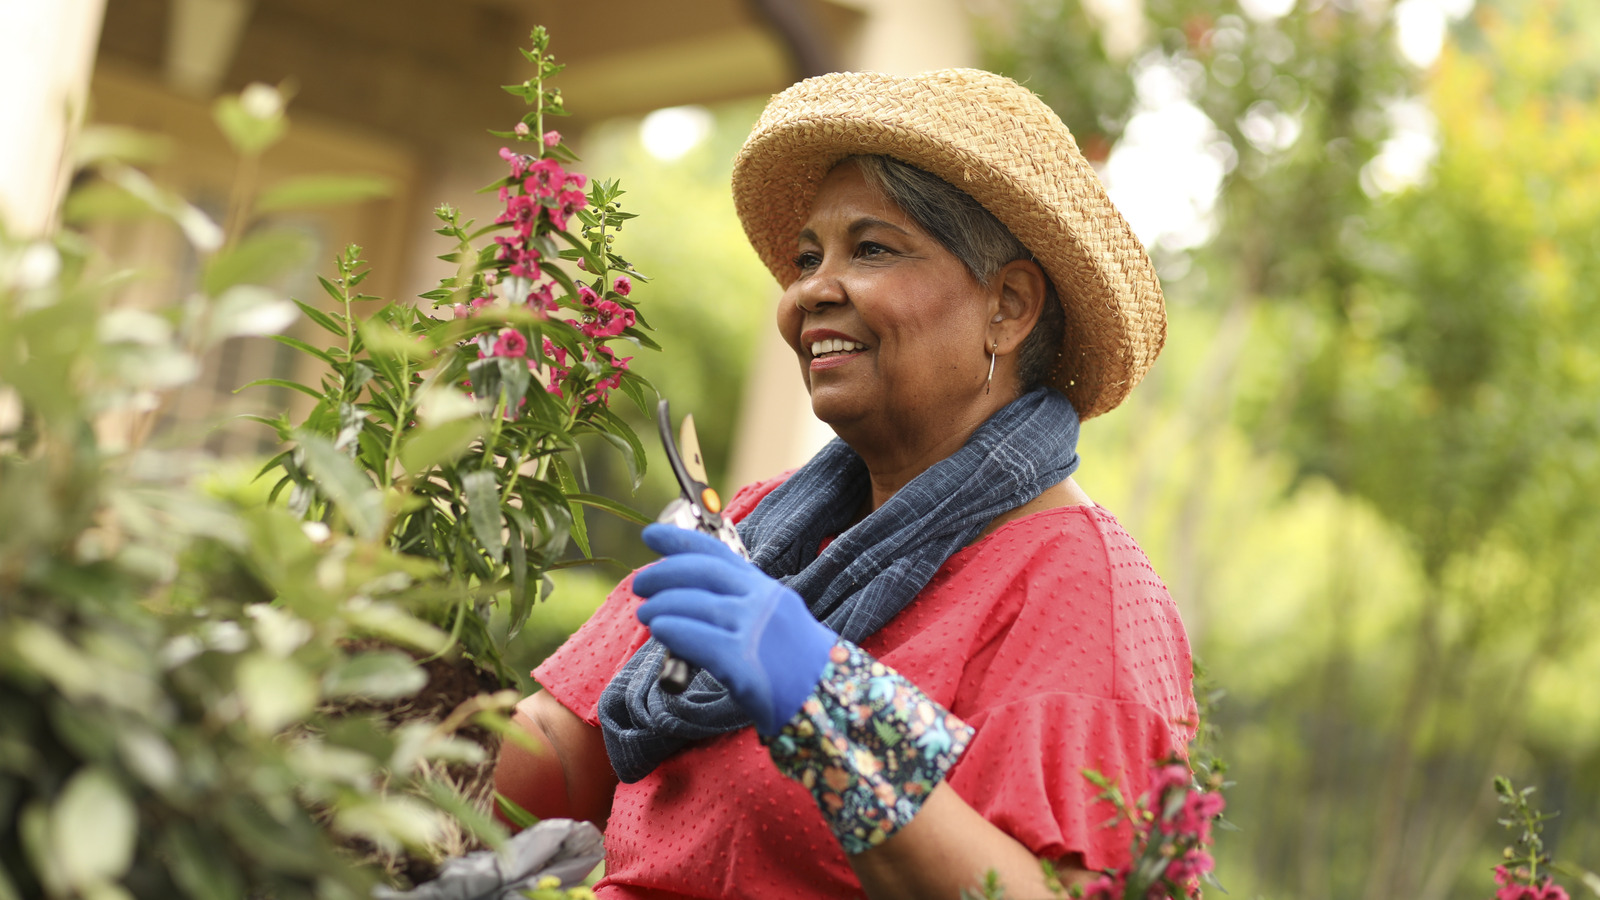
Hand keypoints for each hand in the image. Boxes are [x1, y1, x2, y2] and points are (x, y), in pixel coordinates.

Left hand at [634, 523, 837, 734]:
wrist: (828, 701)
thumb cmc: (793, 666)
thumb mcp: (772, 622)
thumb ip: (737, 605)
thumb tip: (685, 599)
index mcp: (766, 589)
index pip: (718, 553)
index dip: (680, 540)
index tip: (650, 535)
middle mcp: (762, 602)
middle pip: (703, 573)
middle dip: (665, 573)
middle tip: (639, 583)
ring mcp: (754, 630)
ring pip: (697, 604)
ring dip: (662, 604)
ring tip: (644, 612)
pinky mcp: (744, 662)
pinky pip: (700, 639)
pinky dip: (674, 630)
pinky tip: (658, 629)